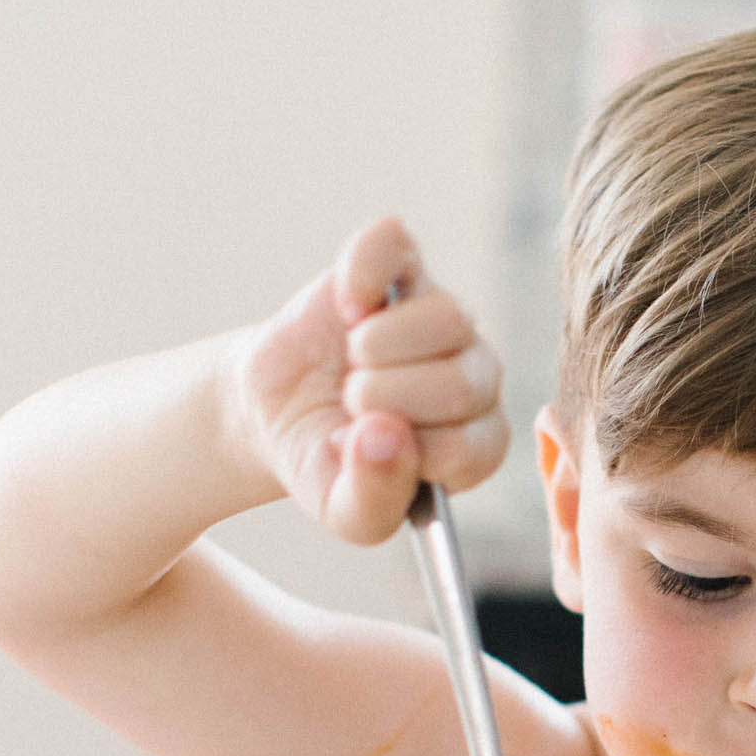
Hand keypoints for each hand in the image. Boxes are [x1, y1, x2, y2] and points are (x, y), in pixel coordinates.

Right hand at [235, 217, 509, 544]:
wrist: (277, 410)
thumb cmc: (324, 461)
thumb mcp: (341, 510)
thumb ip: (370, 500)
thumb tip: (385, 435)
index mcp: (478, 445)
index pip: (468, 448)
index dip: (402, 451)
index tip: (363, 448)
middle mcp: (479, 378)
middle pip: (462, 383)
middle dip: (385, 398)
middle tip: (352, 403)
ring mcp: (445, 315)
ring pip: (447, 318)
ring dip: (376, 347)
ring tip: (352, 363)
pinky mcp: (403, 265)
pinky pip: (396, 246)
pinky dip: (361, 275)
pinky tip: (347, 307)